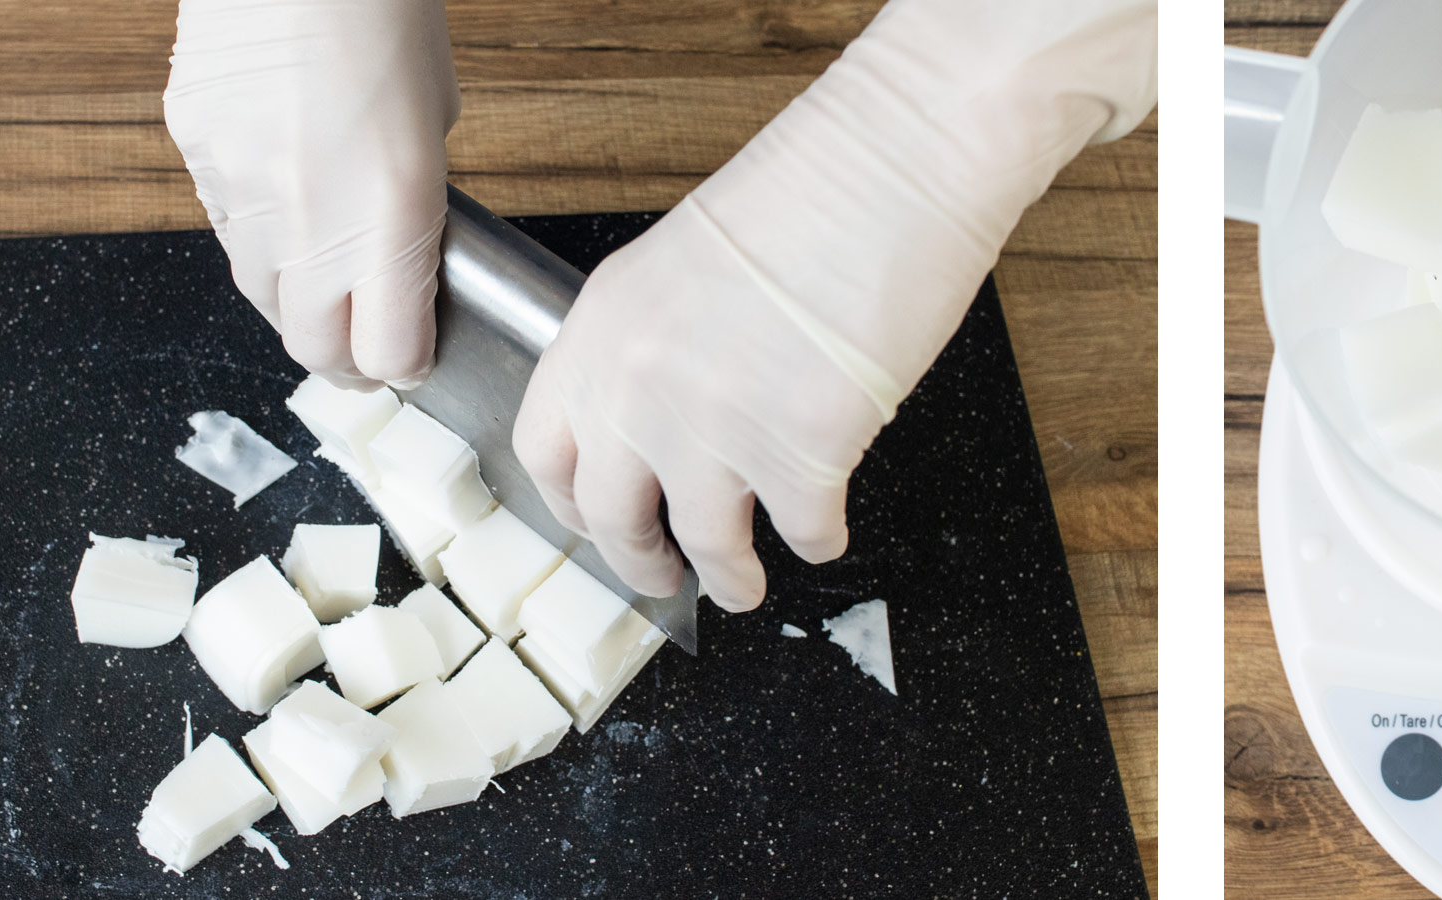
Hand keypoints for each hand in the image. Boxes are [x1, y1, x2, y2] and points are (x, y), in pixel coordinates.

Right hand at [164, 0, 459, 387]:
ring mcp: (241, 196)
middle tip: (364, 343)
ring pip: (260, 294)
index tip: (412, 355)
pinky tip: (282, 196)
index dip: (403, 363)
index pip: (388, 352)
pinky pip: (224, 227)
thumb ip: (414, 205)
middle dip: (344, 355)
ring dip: (296, 298)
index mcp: (390, 218)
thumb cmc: (381, 17)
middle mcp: (309, 223)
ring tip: (324, 274)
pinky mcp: (195, 158)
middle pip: (314, 346)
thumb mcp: (432, 127)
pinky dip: (255, 233)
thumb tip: (399, 255)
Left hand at [513, 0, 1156, 611]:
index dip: (575, 505)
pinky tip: (827, 529)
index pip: (549, 452)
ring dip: (729, 578)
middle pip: (616, 519)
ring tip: (743, 588)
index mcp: (600, 332)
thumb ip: (654, 348)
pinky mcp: (802, 454)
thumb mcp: (680, 267)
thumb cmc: (810, 195)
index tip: (598, 528)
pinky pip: (804, 531)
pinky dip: (818, 539)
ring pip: (710, 546)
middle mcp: (640, 389)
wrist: (891, 169)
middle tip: (664, 577)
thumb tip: (667, 428)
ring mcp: (718, 429)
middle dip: (642, 564)